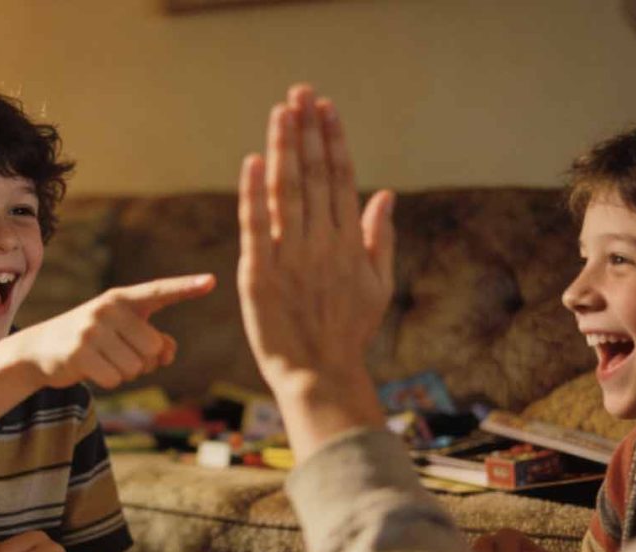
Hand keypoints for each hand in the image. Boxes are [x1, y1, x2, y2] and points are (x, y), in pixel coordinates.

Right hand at [21, 274, 214, 389]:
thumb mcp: (123, 333)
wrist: (41, 349)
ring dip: (124, 372)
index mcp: (123, 298)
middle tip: (118, 354)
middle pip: (153, 348)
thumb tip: (168, 352)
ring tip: (103, 360)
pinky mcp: (80, 353)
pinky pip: (115, 379)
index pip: (159, 291)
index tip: (212, 281)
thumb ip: (154, 341)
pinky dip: (109, 381)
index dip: (187, 287)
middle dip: (142, 360)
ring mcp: (92, 329)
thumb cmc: (93, 339)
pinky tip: (92, 369)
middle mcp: (108, 308)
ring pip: (135, 367)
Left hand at [238, 84, 394, 392]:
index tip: (326, 108)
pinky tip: (250, 162)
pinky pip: (255, 227)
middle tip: (300, 92)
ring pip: (287, 192)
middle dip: (307, 131)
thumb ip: (379, 237)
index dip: (332, 140)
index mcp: (348, 242)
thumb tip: (385, 194)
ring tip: (280, 112)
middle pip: (314, 176)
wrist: (320, 375)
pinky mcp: (259, 275)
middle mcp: (321, 243)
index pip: (340, 178)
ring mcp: (290, 258)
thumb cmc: (348, 332)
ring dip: (284, 149)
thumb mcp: (377, 285)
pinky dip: (252, 194)